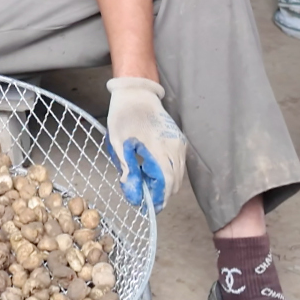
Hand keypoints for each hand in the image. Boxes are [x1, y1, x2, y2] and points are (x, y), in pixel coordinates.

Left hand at [104, 77, 186, 211]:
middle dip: (161, 194)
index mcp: (158, 147)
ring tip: (146, 181)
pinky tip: (152, 170)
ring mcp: (179, 143)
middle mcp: (174, 147)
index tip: (146, 206)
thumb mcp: (118, 143)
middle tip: (143, 196)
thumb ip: (128, 169)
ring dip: (165, 185)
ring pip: (179, 176)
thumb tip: (134, 194)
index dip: (157, 198)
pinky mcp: (180, 141)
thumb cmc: (124, 116)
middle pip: (175, 182)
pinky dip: (169, 174)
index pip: (165, 182)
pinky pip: (179, 166)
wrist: (137, 93)